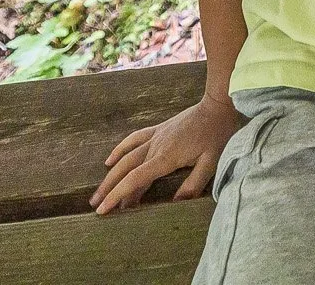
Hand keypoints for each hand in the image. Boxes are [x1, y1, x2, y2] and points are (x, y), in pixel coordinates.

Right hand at [90, 94, 242, 213]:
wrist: (218, 104)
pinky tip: (110, 160)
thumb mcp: (212, 161)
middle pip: (125, 170)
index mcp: (166, 157)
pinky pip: (134, 139)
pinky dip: (120, 149)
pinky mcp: (158, 129)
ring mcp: (155, 136)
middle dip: (109, 189)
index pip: (135, 179)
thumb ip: (193, 184)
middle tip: (96, 207)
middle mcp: (155, 147)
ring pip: (126, 157)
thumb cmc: (217, 134)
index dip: (118, 195)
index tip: (103, 210)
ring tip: (98, 193)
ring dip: (111, 175)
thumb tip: (175, 204)